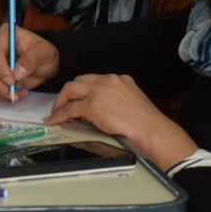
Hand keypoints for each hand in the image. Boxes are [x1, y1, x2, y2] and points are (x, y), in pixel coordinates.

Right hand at [0, 24, 58, 100]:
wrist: (42, 65)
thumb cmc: (43, 54)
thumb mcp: (46, 53)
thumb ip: (33, 59)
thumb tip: (17, 72)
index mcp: (5, 35)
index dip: (0, 67)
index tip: (12, 81)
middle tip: (14, 92)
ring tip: (17, 92)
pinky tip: (14, 92)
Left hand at [44, 73, 197, 170]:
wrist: (154, 131)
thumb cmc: (146, 127)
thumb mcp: (127, 109)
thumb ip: (108, 109)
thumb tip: (88, 117)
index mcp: (121, 80)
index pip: (93, 80)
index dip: (81, 91)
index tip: (75, 100)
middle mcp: (110, 80)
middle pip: (79, 81)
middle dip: (67, 94)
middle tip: (61, 107)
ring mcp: (101, 90)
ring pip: (71, 89)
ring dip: (60, 102)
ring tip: (56, 114)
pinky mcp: (94, 103)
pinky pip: (70, 108)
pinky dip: (60, 114)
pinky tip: (56, 121)